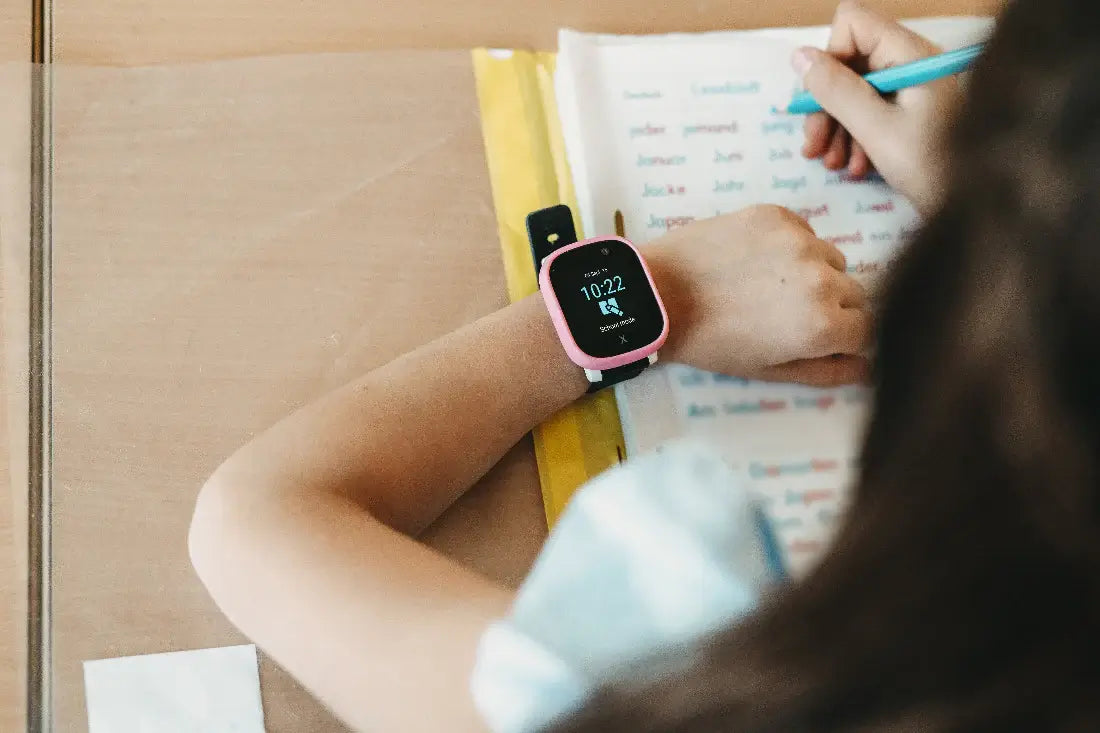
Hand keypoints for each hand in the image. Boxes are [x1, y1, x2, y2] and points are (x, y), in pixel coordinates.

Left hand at [647, 205, 871, 386]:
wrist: (660, 294)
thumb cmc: (712, 341)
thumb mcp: (769, 369)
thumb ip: (825, 372)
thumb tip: (868, 369)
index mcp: (824, 325)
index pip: (869, 328)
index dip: (846, 337)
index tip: (818, 338)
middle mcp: (823, 280)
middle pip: (855, 293)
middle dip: (835, 307)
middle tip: (789, 314)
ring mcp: (802, 241)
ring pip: (831, 260)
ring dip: (815, 274)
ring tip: (769, 286)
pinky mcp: (778, 215)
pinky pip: (805, 232)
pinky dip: (791, 246)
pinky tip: (755, 261)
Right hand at [793, 1, 957, 213]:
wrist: (975, 203)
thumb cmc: (932, 165)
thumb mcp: (876, 128)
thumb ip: (836, 90)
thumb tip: (800, 56)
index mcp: (908, 53)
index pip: (852, 24)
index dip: (830, 59)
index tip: (821, 101)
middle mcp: (909, 62)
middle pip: (849, 62)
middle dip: (826, 104)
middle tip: (813, 147)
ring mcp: (911, 88)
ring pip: (855, 91)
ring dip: (837, 128)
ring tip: (833, 164)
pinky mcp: (911, 113)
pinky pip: (871, 112)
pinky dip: (856, 138)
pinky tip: (856, 168)